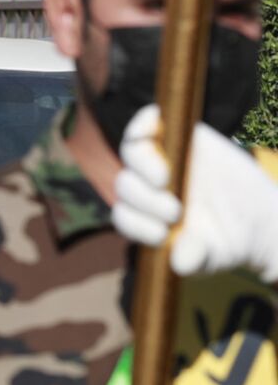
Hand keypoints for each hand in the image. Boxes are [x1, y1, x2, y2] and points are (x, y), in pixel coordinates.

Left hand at [113, 105, 277, 281]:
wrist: (261, 220)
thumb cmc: (227, 241)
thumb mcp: (213, 256)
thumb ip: (195, 258)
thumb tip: (181, 262)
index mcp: (145, 217)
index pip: (124, 216)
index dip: (135, 224)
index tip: (162, 234)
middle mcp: (148, 188)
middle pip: (126, 184)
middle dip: (144, 200)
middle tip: (174, 212)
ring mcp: (162, 160)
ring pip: (133, 153)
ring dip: (143, 166)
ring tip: (165, 180)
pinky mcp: (181, 137)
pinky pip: (149, 123)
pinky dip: (144, 122)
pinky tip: (153, 124)